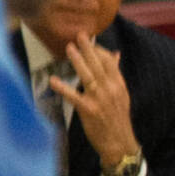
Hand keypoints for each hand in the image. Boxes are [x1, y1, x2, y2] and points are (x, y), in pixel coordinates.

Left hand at [52, 36, 139, 168]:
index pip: (109, 62)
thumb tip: (116, 55)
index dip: (99, 50)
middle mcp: (110, 89)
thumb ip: (115, 74)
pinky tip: (53, 80)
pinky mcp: (88, 110)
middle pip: (99, 65)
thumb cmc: (116, 117)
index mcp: (118, 84)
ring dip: (78, 61)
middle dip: (89, 49)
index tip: (89, 40)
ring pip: (88, 76)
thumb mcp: (121, 93)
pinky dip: (63, 88)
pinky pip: (73, 96)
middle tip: (79, 35)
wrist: (118, 141)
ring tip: (69, 48)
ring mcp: (99, 99)